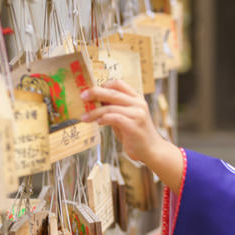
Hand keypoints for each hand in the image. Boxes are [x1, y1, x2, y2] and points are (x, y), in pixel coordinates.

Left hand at [82, 78, 183, 192]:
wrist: (152, 150)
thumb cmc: (135, 134)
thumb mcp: (125, 117)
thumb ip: (114, 108)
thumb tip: (94, 102)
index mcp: (136, 98)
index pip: (119, 84)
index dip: (103, 85)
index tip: (91, 90)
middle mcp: (138, 104)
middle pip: (113, 92)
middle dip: (95, 93)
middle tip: (82, 96)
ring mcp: (138, 114)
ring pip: (110, 107)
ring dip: (94, 112)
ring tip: (84, 117)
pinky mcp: (134, 126)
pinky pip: (115, 118)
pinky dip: (104, 119)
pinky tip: (98, 123)